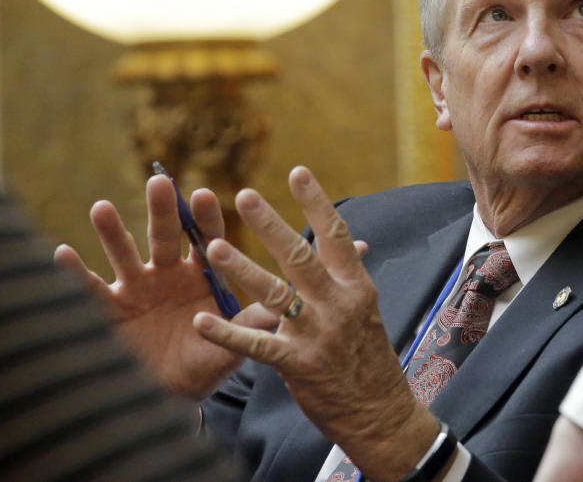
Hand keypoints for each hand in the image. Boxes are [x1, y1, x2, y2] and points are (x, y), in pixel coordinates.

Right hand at [54, 175, 279, 398]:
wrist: (166, 396)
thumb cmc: (202, 366)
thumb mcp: (229, 347)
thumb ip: (250, 326)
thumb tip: (286, 308)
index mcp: (200, 276)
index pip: (205, 239)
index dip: (205, 219)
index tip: (204, 194)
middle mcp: (167, 273)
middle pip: (164, 235)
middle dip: (162, 210)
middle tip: (160, 181)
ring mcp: (135, 288)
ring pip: (123, 253)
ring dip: (112, 232)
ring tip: (101, 208)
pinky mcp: (107, 310)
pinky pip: (88, 289)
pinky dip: (74, 273)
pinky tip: (62, 254)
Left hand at [193, 166, 439, 481]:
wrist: (380, 411)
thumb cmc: (369, 357)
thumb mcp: (366, 310)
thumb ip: (350, 276)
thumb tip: (355, 242)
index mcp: (356, 286)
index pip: (335, 236)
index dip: (315, 202)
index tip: (297, 171)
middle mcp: (339, 304)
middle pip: (301, 257)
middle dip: (271, 225)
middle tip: (244, 195)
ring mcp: (318, 334)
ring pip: (277, 294)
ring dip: (242, 269)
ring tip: (214, 247)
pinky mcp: (298, 364)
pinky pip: (257, 345)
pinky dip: (227, 333)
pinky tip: (202, 322)